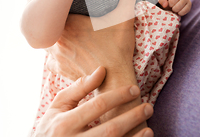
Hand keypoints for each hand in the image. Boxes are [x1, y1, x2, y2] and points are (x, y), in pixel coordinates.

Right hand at [34, 66, 153, 136]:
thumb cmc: (50, 129)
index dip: (118, 96)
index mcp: (64, 123)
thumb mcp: (57, 107)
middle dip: (132, 117)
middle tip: (148, 107)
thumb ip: (79, 88)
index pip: (97, 106)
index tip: (135, 89)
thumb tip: (102, 70)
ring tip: (149, 129)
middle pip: (110, 130)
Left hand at [46, 0, 141, 82]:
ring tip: (68, 32)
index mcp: (68, 23)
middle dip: (58, 19)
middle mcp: (57, 38)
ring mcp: (56, 55)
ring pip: (49, 40)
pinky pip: (50, 59)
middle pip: (52, 23)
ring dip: (56, 36)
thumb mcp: (124, 18)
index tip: (70, 1)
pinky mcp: (59, 69)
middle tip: (70, 15)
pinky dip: (57, 55)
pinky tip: (67, 51)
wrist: (114, 80)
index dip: (63, 2)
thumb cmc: (117, 48)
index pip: (57, 7)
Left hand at [158, 0, 191, 15]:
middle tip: (170, 5)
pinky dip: (181, 12)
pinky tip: (178, 11)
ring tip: (174, 8)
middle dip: (169, 5)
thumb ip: (162, 0)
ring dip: (175, 9)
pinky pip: (185, 9)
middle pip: (172, 1)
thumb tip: (165, 5)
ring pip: (179, 6)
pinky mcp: (189, 3)